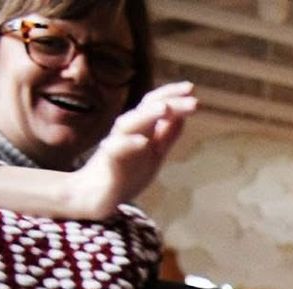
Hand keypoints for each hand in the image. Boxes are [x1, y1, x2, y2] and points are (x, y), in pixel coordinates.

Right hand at [68, 82, 198, 220]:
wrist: (99, 195)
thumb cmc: (127, 172)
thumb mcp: (155, 153)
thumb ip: (166, 135)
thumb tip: (182, 116)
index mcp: (140, 129)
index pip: (154, 104)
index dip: (171, 95)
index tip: (191, 89)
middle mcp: (127, 132)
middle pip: (145, 110)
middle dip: (168, 102)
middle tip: (193, 101)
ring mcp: (116, 145)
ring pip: (128, 124)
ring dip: (146, 115)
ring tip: (164, 108)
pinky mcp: (108, 163)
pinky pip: (115, 150)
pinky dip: (128, 144)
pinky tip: (143, 141)